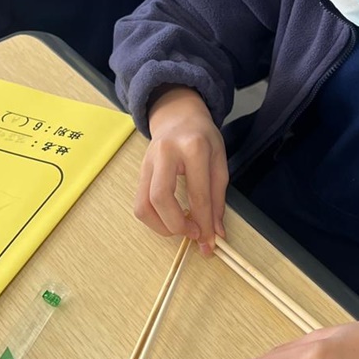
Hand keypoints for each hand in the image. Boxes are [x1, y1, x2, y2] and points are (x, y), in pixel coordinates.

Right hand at [136, 87, 227, 253]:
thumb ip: (218, 199)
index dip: (204, 223)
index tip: (209, 242)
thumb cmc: (203, 138)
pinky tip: (169, 219)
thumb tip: (216, 232)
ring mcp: (148, 162)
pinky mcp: (139, 172)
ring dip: (161, 226)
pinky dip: (154, 219)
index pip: (197, 193)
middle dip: (177, 225)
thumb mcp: (220, 162)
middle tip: (193, 234)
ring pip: (143, 204)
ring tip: (180, 228)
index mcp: (193, 148)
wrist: (178, 117)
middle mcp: (166, 153)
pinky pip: (139, 203)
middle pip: (160, 198)